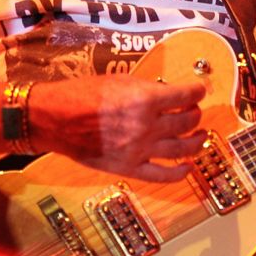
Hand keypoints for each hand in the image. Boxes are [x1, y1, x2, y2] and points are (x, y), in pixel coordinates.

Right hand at [27, 74, 206, 181]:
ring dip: (196, 142)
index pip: (186, 95)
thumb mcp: (120, 80)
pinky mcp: (129, 168)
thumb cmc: (82, 95)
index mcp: (145, 100)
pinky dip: (179, 173)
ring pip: (181, 149)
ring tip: (201, 136)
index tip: (199, 91)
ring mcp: (139, 150)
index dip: (197, 91)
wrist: (55, 118)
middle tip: (195, 112)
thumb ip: (148, 89)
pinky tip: (188, 167)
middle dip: (195, 114)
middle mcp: (146, 126)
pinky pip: (162, 175)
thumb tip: (170, 94)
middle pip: (187, 121)